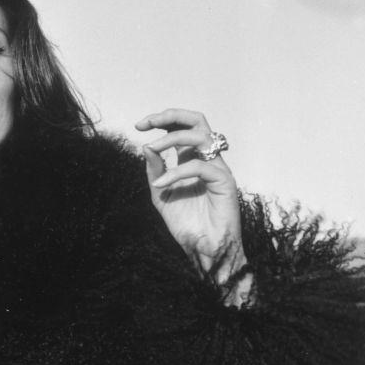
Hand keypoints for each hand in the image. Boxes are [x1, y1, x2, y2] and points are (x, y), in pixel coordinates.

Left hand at [136, 108, 251, 302]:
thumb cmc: (186, 224)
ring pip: (200, 136)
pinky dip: (176, 172)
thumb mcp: (161, 194)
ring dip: (171, 138)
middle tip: (146, 123)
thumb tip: (145, 146)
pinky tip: (161, 184)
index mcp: (191, 159)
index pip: (182, 127)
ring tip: (152, 149)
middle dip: (170, 115)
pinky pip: (200, 166)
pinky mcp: (225, 181)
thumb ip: (154, 171)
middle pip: (197, 120)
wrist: (203, 249)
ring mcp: (218, 168)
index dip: (162, 120)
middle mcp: (207, 159)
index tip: (139, 126)